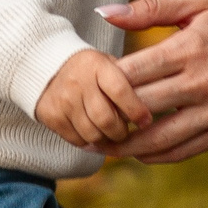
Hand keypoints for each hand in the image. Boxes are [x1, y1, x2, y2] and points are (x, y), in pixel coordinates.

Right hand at [33, 48, 152, 148]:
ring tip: (112, 134)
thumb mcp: (110, 64)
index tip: (146, 121)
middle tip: (126, 132)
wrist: (47, 67)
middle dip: (121, 132)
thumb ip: (131, 81)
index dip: (136, 110)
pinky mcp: (51, 116)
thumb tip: (159, 103)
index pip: (121, 91)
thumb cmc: (92, 69)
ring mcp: (62, 100)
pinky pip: (76, 140)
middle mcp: (78, 82)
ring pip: (91, 134)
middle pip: (105, 119)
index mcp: (97, 66)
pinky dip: (89, 143)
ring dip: (106, 140)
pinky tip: (94, 135)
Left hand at [101, 0, 207, 161]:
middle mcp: (202, 82)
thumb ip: (149, 8)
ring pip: (158, 140)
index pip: (131, 74)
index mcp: (190, 48)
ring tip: (102, 146)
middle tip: (83, 123)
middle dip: (106, 119)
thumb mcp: (199, 3)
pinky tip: (139, 152)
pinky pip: (184, 150)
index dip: (102, 85)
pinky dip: (156, 155)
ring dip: (125, 148)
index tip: (86, 88)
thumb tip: (104, 13)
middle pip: (138, 110)